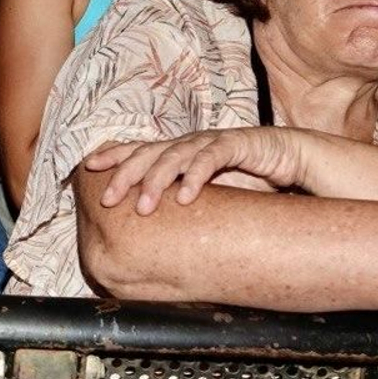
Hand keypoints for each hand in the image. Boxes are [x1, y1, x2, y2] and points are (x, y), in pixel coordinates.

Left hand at [83, 126, 306, 213]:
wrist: (290, 159)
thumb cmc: (246, 179)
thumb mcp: (208, 194)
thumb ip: (183, 205)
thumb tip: (154, 237)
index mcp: (178, 151)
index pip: (139, 149)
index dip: (113, 154)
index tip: (87, 167)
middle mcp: (190, 143)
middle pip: (148, 153)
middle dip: (124, 174)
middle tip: (108, 200)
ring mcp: (211, 141)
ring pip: (174, 156)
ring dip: (156, 181)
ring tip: (143, 206)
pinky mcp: (236, 144)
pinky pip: (210, 158)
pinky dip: (195, 177)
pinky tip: (186, 196)